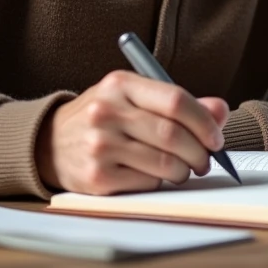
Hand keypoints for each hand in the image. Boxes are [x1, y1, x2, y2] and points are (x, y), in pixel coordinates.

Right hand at [35, 70, 228, 194]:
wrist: (48, 143)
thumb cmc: (102, 118)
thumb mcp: (133, 97)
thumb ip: (178, 103)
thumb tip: (220, 111)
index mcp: (120, 84)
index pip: (176, 101)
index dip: (205, 122)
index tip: (216, 137)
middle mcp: (106, 112)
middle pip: (173, 135)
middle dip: (200, 152)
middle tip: (206, 159)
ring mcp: (99, 145)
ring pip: (164, 163)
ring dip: (184, 171)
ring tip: (183, 169)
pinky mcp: (97, 177)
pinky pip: (147, 183)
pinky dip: (160, 183)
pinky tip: (156, 176)